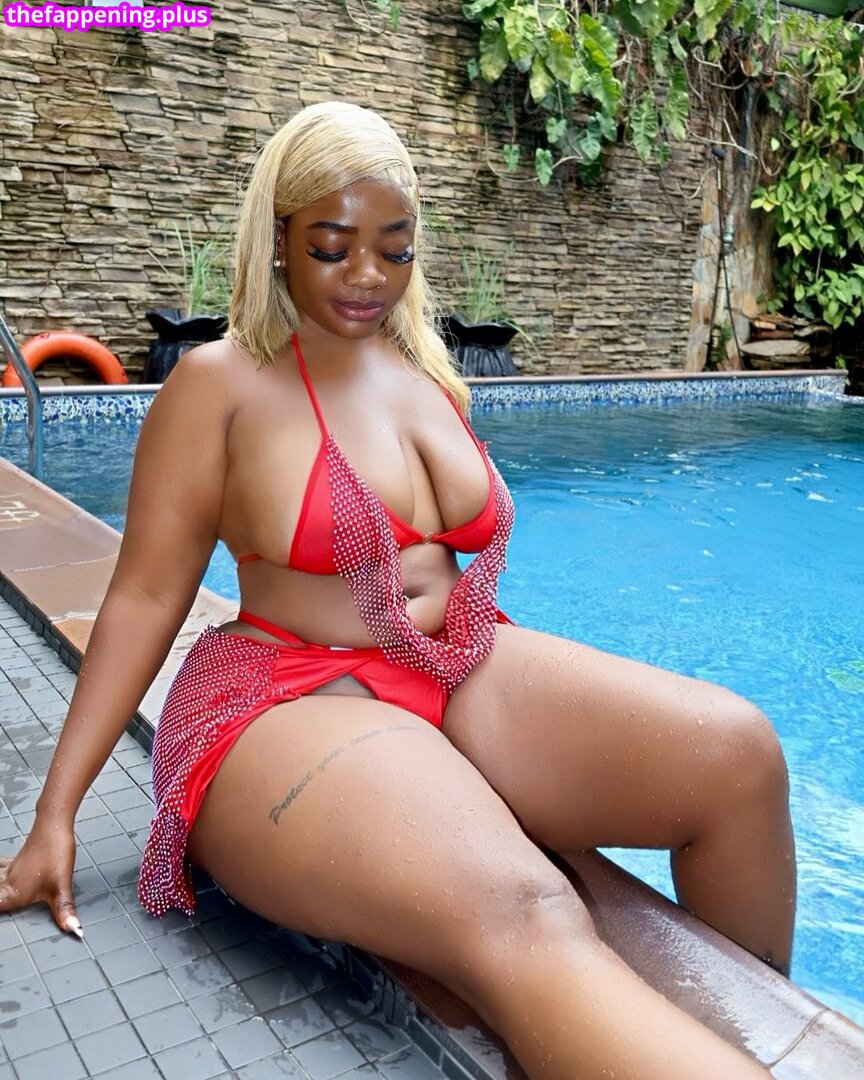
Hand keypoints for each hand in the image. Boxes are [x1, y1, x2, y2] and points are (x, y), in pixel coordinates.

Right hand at [0, 816, 81, 937]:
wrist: (53, 825)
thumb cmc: (55, 852)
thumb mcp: (62, 886)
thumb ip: (64, 910)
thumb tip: (74, 930)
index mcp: (15, 893)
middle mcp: (8, 883)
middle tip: (1, 903)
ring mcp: (10, 871)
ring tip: (0, 894)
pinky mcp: (16, 862)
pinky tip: (0, 874)